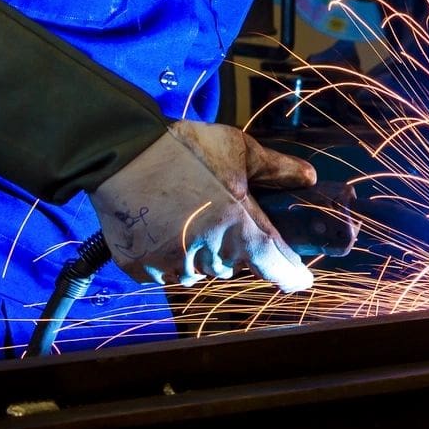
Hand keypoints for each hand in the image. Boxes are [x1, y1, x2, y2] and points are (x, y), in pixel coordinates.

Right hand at [89, 122, 316, 290]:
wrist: (121, 152)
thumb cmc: (183, 148)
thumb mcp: (237, 148)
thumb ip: (276, 168)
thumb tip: (308, 177)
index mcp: (237, 226)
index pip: (275, 265)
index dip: (291, 275)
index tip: (300, 279)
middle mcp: (207, 252)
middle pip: (233, 265)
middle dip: (233, 245)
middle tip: (218, 211)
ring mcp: (172, 263)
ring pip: (199, 270)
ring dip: (200, 251)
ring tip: (186, 213)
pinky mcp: (141, 267)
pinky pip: (165, 270)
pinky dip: (169, 254)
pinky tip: (162, 223)